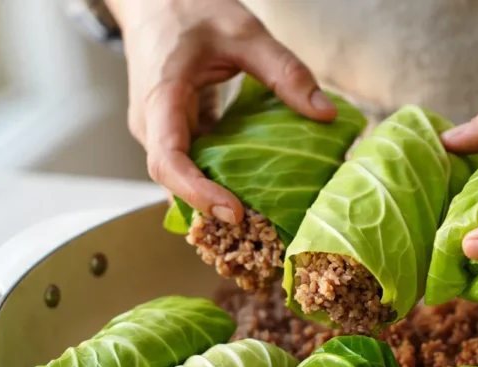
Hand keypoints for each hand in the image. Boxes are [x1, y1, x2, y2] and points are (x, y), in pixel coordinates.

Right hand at [113, 0, 336, 223]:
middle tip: (262, 232)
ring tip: (262, 223)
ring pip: (181, 179)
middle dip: (212, 210)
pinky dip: (217, 181)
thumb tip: (326, 114)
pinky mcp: (172, 131)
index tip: (234, 212)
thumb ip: (284, 70)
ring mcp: (159, 130)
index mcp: (161, 99)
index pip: (168, 161)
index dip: (197, 193)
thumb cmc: (190, 8)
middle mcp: (152, 124)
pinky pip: (191, 165)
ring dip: (215, 200)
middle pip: (174, 181)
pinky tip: (254, 193)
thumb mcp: (244, 32)